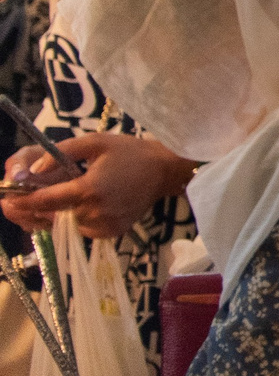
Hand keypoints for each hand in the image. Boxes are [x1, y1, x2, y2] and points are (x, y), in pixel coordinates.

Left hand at [2, 134, 197, 238]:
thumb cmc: (130, 152)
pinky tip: (75, 205)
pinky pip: (80, 229)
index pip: (44, 201)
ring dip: (51, 215)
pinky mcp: (110, 233)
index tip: (6, 198)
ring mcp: (104, 227)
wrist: (166, 170)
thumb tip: (29, 171)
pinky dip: (71, 219)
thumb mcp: (93, 143)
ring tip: (46, 200)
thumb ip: (58, 153)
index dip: (22, 201)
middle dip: (30, 209)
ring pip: (63, 225)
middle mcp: (94, 213)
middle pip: (49, 217)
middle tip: (13, 202)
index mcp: (89, 190)